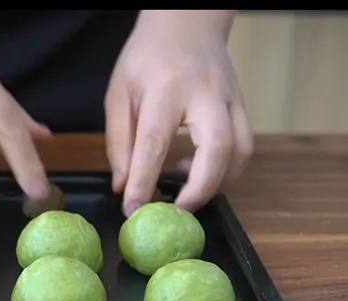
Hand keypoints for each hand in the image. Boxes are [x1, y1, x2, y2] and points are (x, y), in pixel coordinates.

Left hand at [105, 10, 253, 215]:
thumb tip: (122, 185)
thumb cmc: (147, 58)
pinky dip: (227, 170)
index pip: (154, 142)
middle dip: (197, 190)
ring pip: (240, 152)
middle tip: (175, 212)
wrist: (186, 24)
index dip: (144, 181)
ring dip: (216, 184)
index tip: (133, 208)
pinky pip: (245, 147)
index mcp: (166, 89)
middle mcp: (205, 95)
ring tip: (185, 194)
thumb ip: (119, 141)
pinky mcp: (243, 106)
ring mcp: (230, 100)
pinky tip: (198, 172)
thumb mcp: (119, 93)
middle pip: (216, 150)